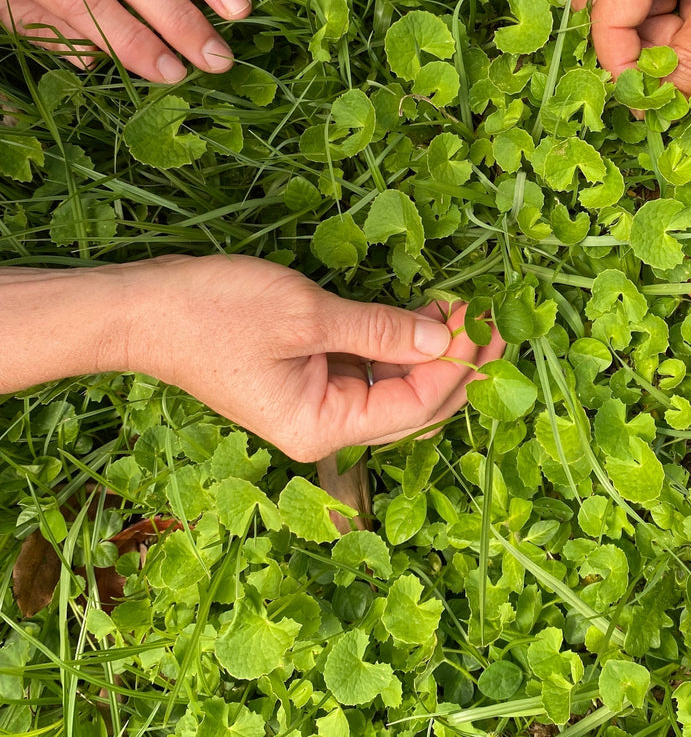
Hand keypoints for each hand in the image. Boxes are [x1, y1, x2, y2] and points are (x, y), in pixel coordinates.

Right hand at [122, 255, 504, 460]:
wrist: (146, 309)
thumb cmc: (217, 313)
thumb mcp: (309, 315)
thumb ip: (382, 330)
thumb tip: (447, 339)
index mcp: (323, 428)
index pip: (416, 405)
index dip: (461, 364)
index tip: (492, 320)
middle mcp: (325, 428)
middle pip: (414, 406)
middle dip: (458, 364)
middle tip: (498, 316)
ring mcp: (317, 404)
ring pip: (396, 387)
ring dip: (433, 351)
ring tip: (469, 310)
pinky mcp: (309, 377)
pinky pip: (370, 369)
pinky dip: (400, 344)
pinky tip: (427, 315)